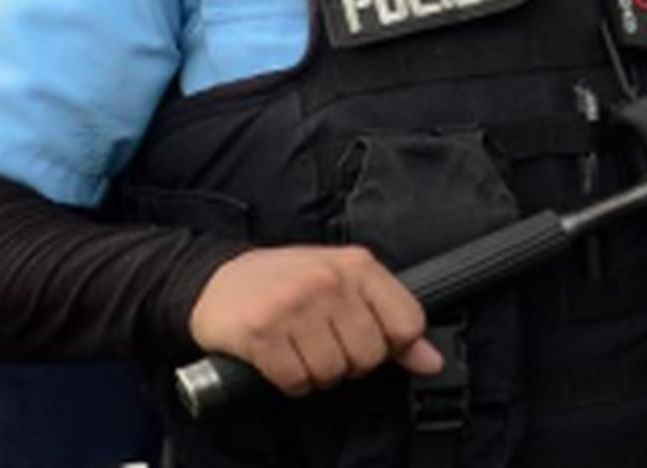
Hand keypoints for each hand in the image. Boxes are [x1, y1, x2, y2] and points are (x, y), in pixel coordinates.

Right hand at [188, 247, 441, 397]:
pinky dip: (290, 382)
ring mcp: (294, 305)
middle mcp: (328, 281)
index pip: (407, 323)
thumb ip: (392, 321)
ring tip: (300, 349)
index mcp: (358, 266)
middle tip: (325, 344)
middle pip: (369, 356)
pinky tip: (280, 360)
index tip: (369, 340)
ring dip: (317, 374)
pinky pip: (296, 381)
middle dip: (349, 362)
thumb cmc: (287, 282)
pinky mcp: (261, 332)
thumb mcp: (346, 287)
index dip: (391, 345)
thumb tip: (431, 362)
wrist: (215, 279)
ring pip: (333, 372)